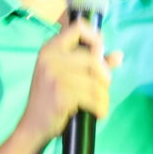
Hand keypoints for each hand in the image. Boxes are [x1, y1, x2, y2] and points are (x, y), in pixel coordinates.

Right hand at [17, 19, 123, 142]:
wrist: (33, 126)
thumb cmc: (53, 99)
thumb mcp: (67, 76)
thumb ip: (92, 64)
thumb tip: (119, 55)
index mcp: (51, 48)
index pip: (78, 27)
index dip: (96, 38)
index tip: (100, 53)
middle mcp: (50, 57)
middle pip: (93, 58)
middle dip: (105, 76)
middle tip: (102, 90)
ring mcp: (54, 75)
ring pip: (96, 80)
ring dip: (104, 96)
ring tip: (101, 105)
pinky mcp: (61, 94)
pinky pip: (93, 97)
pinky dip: (100, 107)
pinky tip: (98, 113)